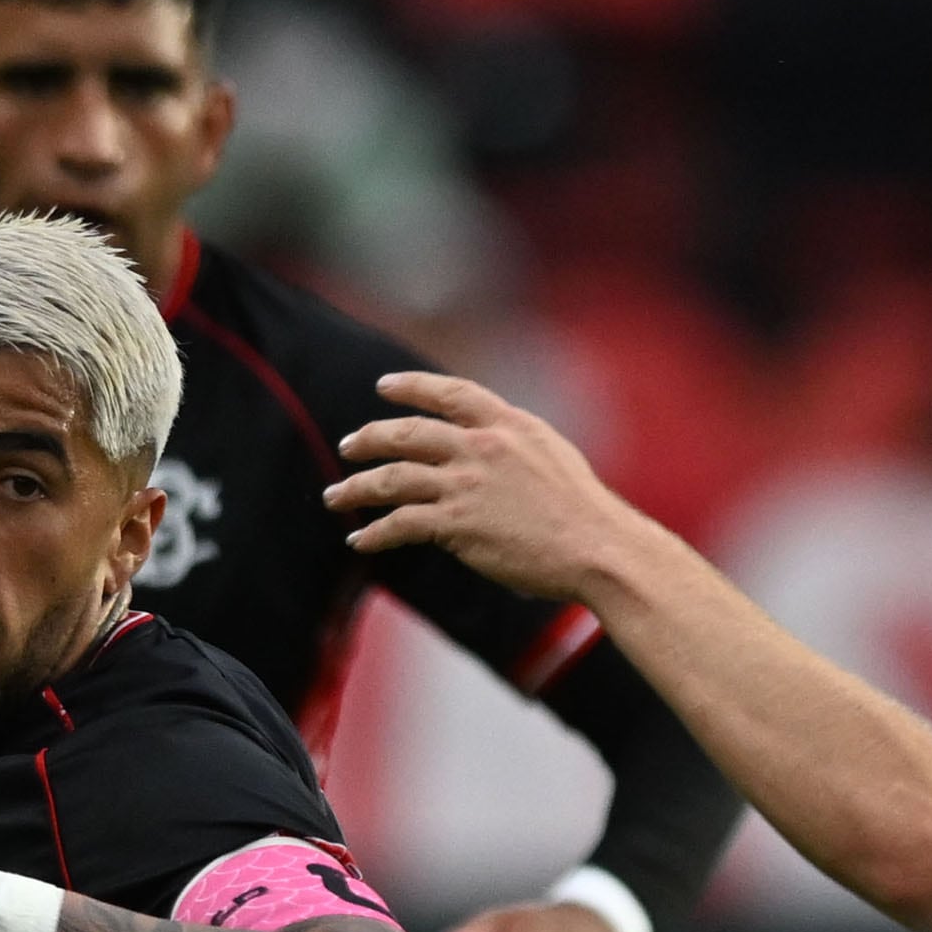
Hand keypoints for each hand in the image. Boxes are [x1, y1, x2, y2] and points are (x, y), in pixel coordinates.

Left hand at [326, 372, 657, 603]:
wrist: (596, 546)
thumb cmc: (582, 510)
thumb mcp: (551, 454)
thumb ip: (513, 444)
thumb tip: (488, 448)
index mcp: (507, 424)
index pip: (450, 392)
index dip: (412, 386)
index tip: (384, 387)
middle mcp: (481, 446)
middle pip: (408, 433)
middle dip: (370, 438)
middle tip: (347, 446)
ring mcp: (466, 484)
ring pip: (392, 478)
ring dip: (356, 487)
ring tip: (335, 497)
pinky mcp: (457, 524)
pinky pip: (401, 523)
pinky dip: (375, 533)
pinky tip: (360, 541)